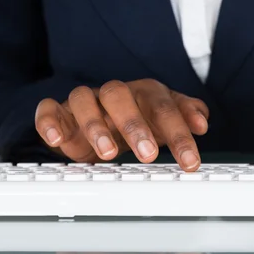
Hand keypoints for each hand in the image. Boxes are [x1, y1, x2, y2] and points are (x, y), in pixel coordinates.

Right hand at [35, 79, 207, 169]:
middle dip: (136, 125)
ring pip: (85, 100)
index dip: (179, 133)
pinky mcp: (60, 111)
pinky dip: (50, 122)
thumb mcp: (164, 118)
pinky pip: (50, 109)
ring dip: (96, 125)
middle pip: (122, 97)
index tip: (190, 160)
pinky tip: (57, 140)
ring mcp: (87, 100)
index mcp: (146, 93)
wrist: (101, 117)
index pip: (165, 108)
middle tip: (148, 154)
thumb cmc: (139, 118)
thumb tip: (203, 119)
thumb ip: (185, 115)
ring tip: (109, 153)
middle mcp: (116, 93)